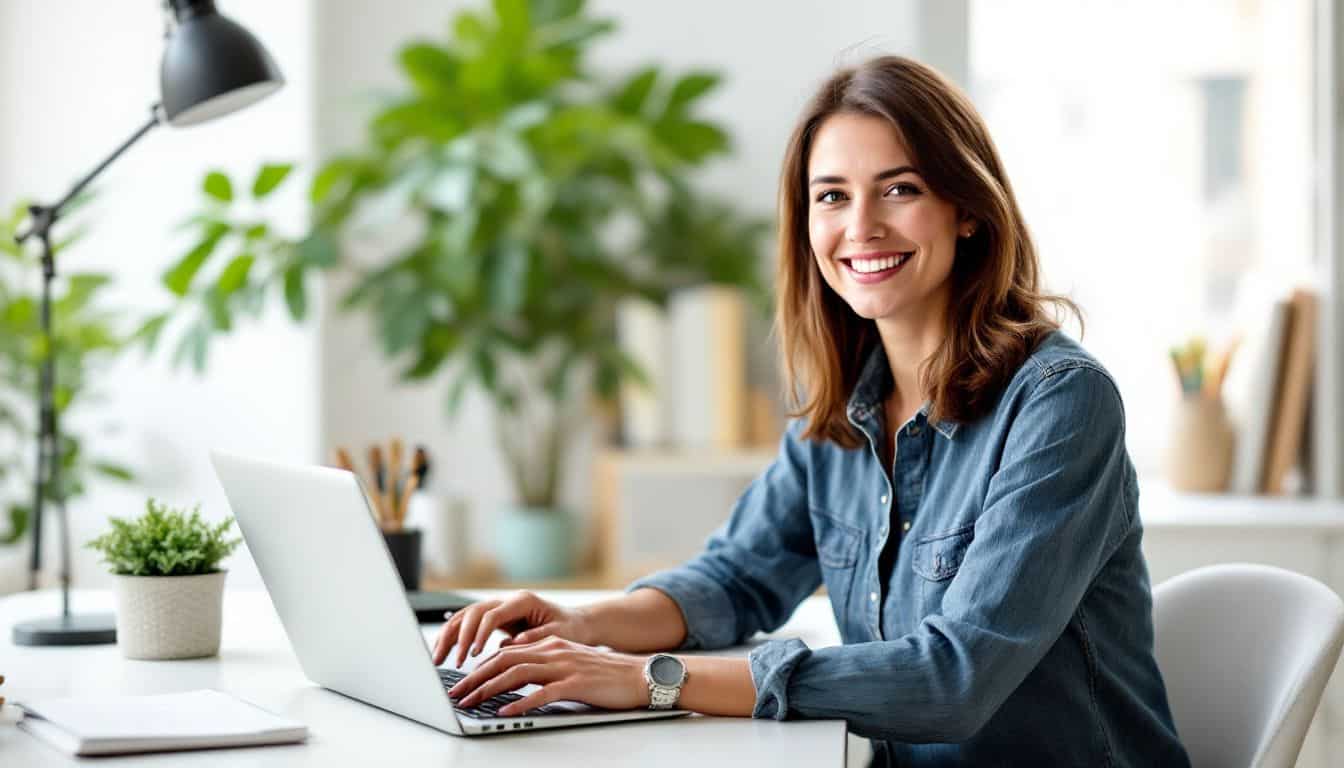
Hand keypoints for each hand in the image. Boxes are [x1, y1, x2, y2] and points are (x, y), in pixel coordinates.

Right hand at [431, 590, 595, 666]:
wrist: (575, 623)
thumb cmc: (570, 629)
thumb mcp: (560, 634)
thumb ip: (536, 637)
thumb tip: (513, 643)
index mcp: (523, 601)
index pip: (492, 615)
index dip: (479, 634)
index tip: (472, 654)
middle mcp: (507, 601)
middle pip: (473, 613)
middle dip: (457, 637)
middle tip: (449, 661)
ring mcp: (499, 608)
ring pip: (465, 617)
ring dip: (449, 637)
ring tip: (438, 659)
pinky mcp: (495, 619)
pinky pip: (468, 625)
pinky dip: (454, 638)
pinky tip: (443, 651)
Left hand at [447, 636, 649, 715]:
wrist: (637, 675)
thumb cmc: (603, 674)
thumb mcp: (568, 663)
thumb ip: (542, 667)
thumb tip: (513, 679)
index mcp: (549, 644)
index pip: (505, 652)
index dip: (479, 667)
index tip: (461, 682)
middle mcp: (553, 651)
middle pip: (504, 660)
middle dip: (475, 677)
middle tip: (457, 693)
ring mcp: (564, 666)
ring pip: (517, 674)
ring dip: (489, 689)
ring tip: (472, 702)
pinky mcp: (576, 684)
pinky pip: (542, 693)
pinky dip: (521, 702)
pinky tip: (506, 710)